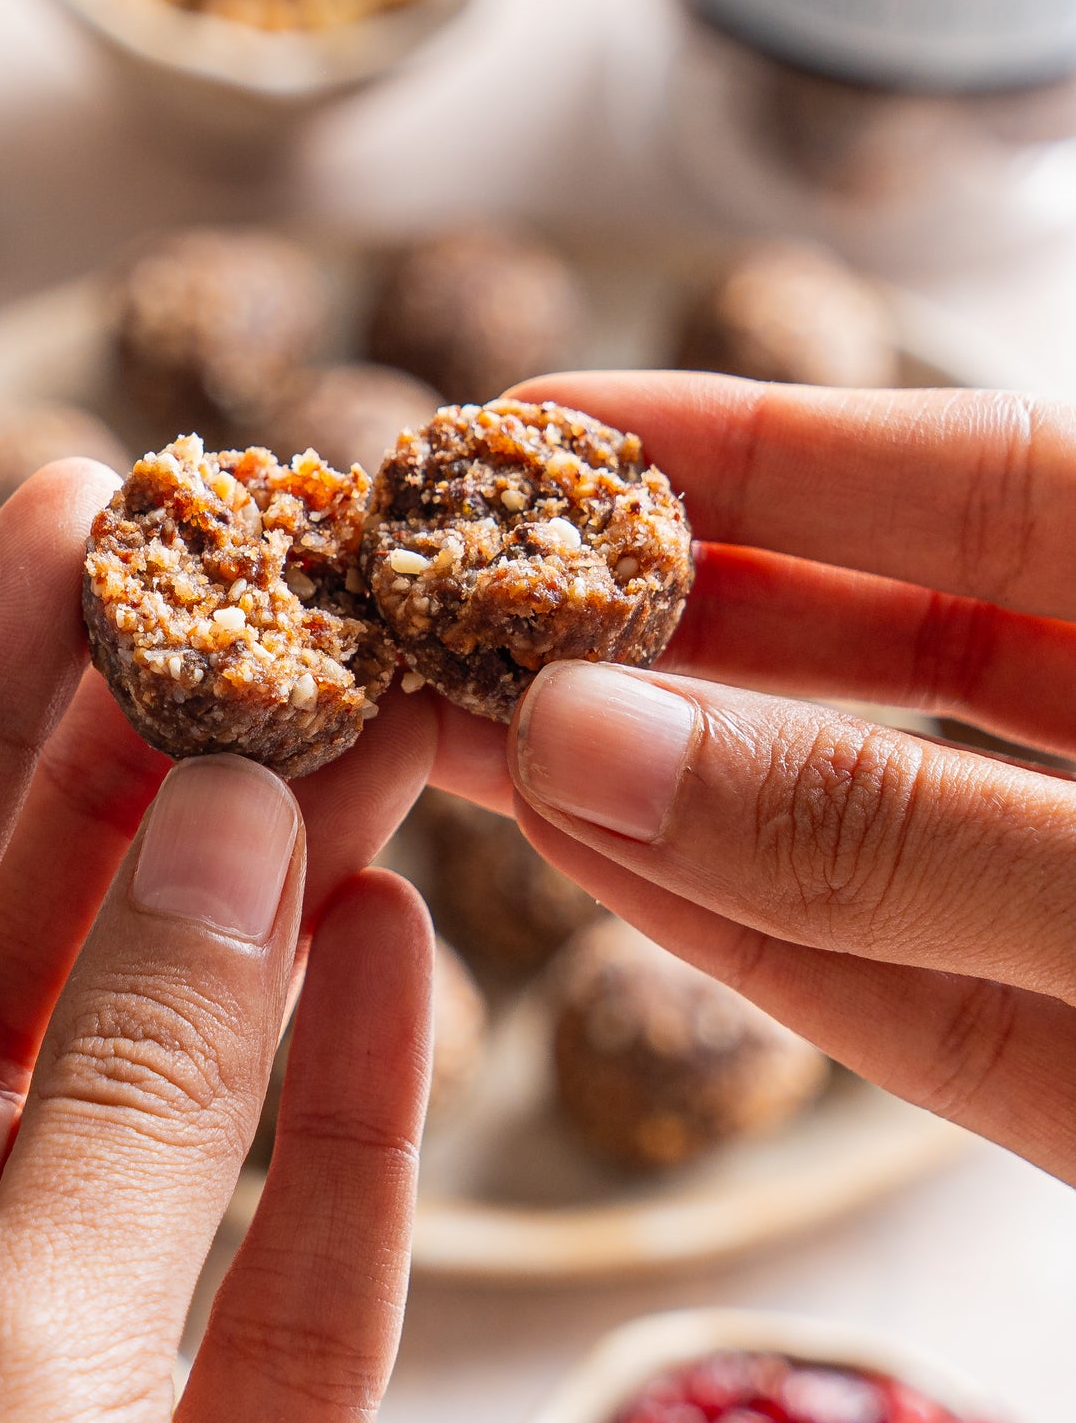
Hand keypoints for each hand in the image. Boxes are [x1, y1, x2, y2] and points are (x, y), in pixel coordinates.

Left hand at [0, 459, 436, 1422]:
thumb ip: (133, 1112)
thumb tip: (232, 830)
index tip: (69, 519)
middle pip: (20, 976)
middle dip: (145, 779)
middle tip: (254, 605)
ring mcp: (41, 1398)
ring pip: (170, 1105)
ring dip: (276, 915)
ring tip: (369, 731)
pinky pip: (277, 1273)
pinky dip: (350, 1119)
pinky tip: (398, 947)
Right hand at [435, 374, 1075, 1184]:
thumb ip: (885, 826)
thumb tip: (582, 735)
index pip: (963, 476)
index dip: (740, 438)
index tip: (535, 425)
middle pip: (880, 640)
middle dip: (663, 612)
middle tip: (460, 592)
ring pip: (855, 821)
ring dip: (659, 777)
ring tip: (468, 721)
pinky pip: (903, 997)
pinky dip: (743, 935)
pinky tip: (582, 861)